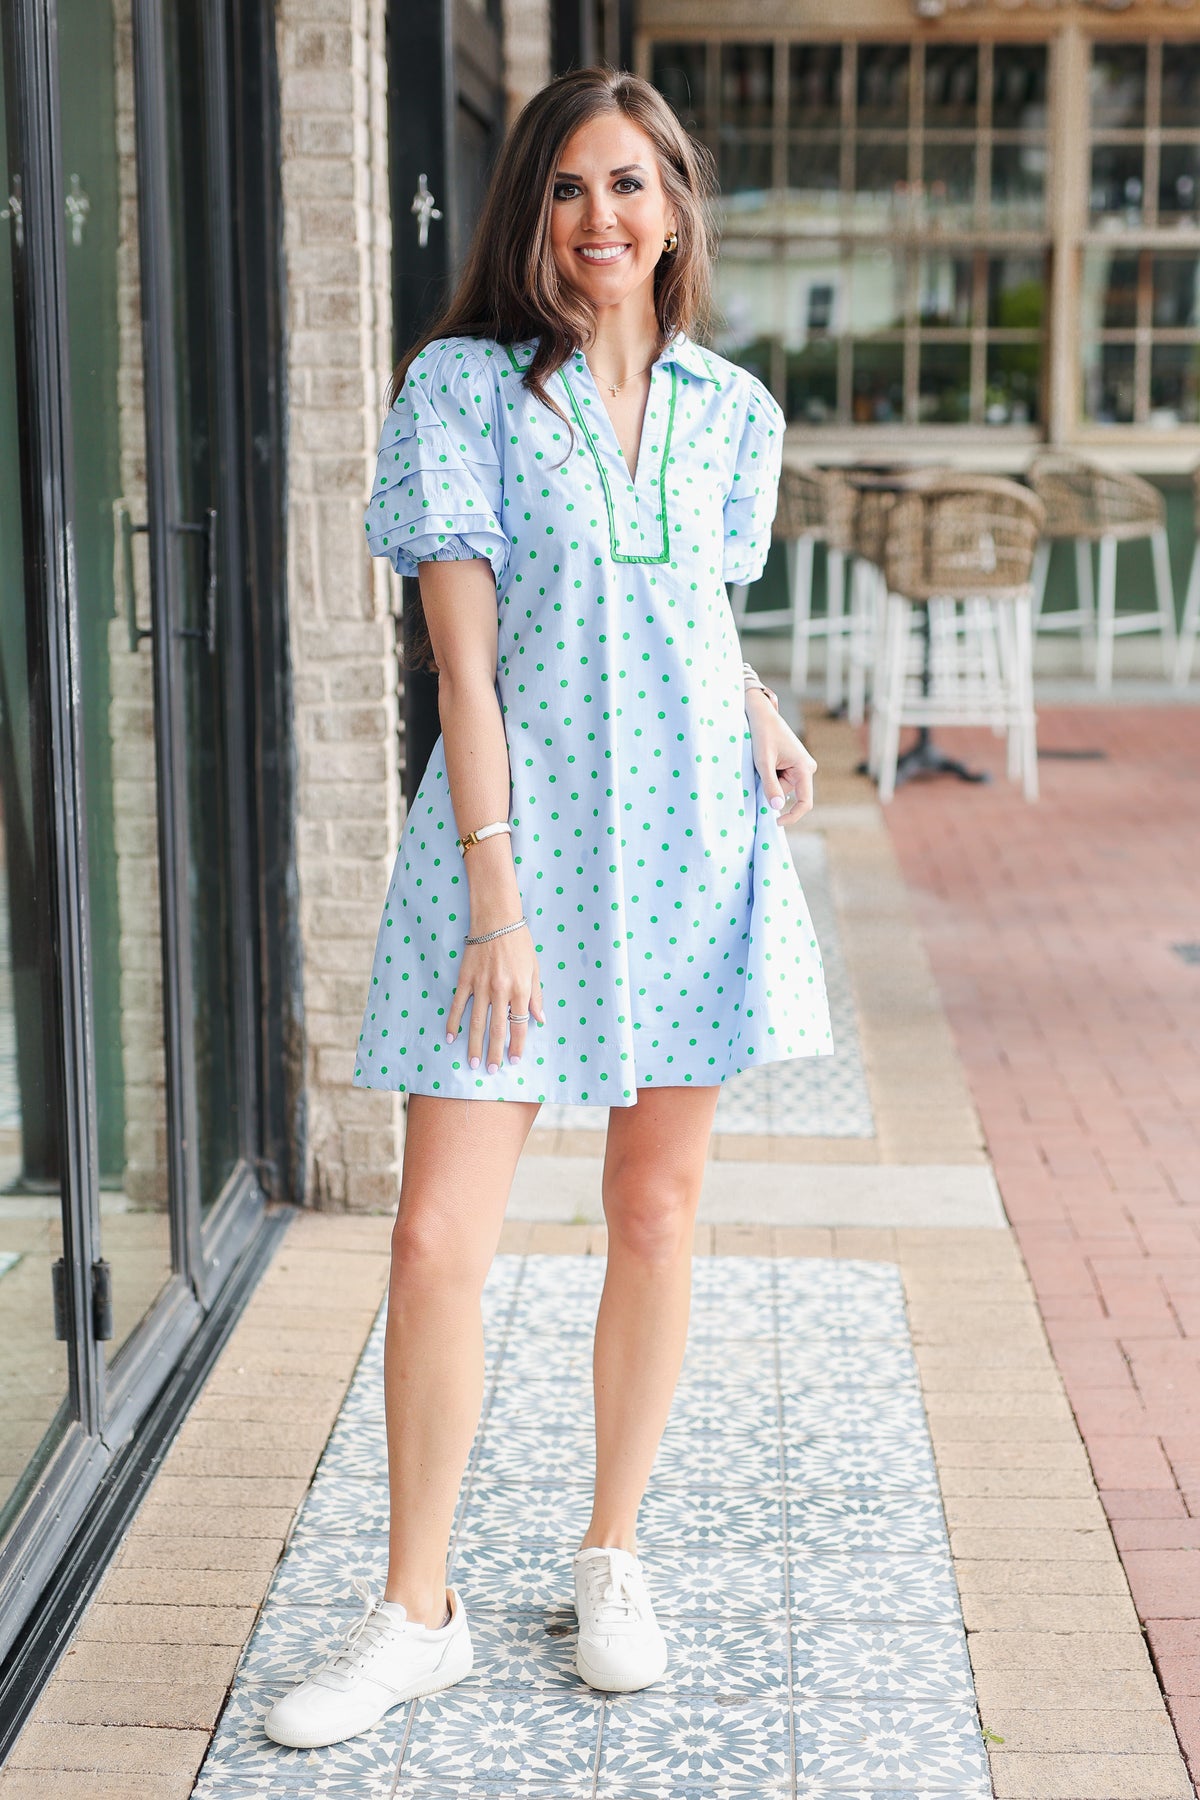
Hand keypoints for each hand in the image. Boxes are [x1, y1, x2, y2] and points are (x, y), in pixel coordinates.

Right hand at [446, 927, 544, 1073]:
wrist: (496, 919)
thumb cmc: (519, 942)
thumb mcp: (534, 969)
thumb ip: (536, 996)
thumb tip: (539, 1020)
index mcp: (520, 989)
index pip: (519, 1025)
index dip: (517, 1045)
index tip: (514, 1060)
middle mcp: (500, 990)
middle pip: (496, 1028)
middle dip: (494, 1052)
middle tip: (490, 1070)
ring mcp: (481, 986)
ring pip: (476, 1022)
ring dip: (474, 1044)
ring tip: (471, 1062)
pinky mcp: (465, 979)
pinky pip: (458, 1005)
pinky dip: (454, 1022)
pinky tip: (451, 1037)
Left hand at [746, 689, 816, 825]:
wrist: (761, 714)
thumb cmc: (763, 734)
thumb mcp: (763, 762)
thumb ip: (770, 786)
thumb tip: (777, 808)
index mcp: (805, 768)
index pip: (805, 802)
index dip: (792, 815)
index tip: (776, 822)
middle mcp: (807, 768)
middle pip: (789, 793)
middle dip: (772, 788)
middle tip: (760, 770)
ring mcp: (800, 766)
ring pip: (782, 786)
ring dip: (769, 780)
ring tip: (763, 761)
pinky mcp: (793, 764)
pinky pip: (781, 779)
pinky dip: (770, 775)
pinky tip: (766, 759)